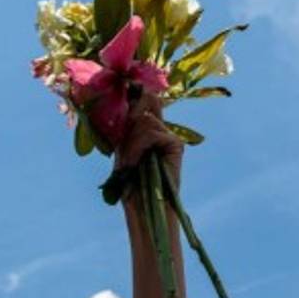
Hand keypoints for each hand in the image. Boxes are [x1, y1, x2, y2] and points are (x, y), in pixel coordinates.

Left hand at [113, 90, 183, 209]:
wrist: (143, 208)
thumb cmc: (129, 186)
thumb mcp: (122, 151)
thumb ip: (126, 128)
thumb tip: (129, 98)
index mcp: (147, 130)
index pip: (146, 99)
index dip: (137, 92)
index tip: (127, 88)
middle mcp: (160, 130)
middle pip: (146, 102)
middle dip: (129, 122)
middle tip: (123, 147)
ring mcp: (169, 137)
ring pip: (144, 121)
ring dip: (131, 143)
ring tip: (129, 164)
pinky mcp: (176, 145)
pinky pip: (152, 133)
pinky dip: (138, 147)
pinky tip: (135, 163)